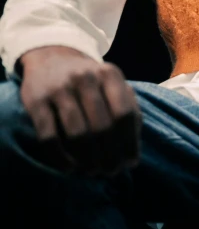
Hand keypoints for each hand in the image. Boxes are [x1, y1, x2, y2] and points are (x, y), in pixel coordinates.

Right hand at [18, 46, 141, 177]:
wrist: (51, 57)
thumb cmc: (90, 80)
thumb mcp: (112, 84)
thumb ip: (128, 110)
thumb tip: (132, 155)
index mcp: (109, 74)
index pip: (125, 114)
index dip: (129, 143)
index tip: (128, 163)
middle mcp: (85, 78)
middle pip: (103, 127)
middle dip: (109, 156)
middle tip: (109, 172)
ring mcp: (59, 88)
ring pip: (77, 134)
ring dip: (87, 160)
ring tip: (92, 171)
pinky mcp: (36, 100)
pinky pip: (49, 136)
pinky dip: (60, 158)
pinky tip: (69, 168)